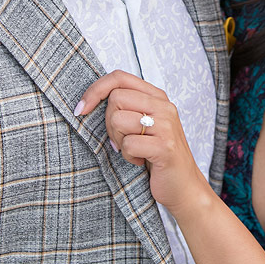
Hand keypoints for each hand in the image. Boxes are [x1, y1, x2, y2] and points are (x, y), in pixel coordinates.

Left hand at [77, 71, 210, 217]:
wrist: (183, 185)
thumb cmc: (157, 154)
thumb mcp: (144, 124)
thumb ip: (127, 106)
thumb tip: (90, 99)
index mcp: (157, 97)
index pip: (119, 77)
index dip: (95, 90)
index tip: (81, 109)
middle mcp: (164, 106)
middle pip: (115, 98)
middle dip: (110, 123)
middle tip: (122, 140)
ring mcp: (166, 126)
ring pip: (118, 120)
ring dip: (119, 141)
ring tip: (134, 150)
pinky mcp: (164, 147)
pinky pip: (128, 144)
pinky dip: (128, 157)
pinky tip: (141, 160)